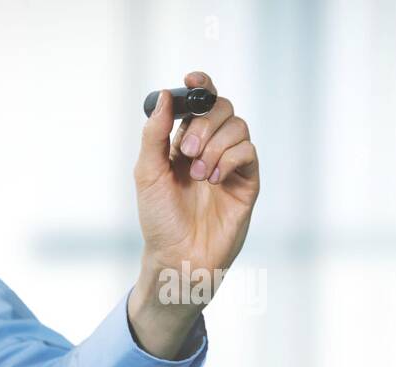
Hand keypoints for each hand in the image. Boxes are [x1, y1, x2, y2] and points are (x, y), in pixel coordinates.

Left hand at [128, 71, 260, 358]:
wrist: (179, 256)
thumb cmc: (159, 220)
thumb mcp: (147, 172)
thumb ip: (154, 133)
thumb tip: (166, 95)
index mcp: (184, 141)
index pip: (199, 101)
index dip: (200, 84)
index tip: (191, 81)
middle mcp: (210, 148)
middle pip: (222, 107)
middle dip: (204, 124)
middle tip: (186, 151)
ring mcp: (230, 164)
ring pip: (238, 126)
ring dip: (215, 145)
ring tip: (198, 173)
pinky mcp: (247, 181)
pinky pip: (247, 152)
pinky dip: (229, 159)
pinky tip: (214, 179)